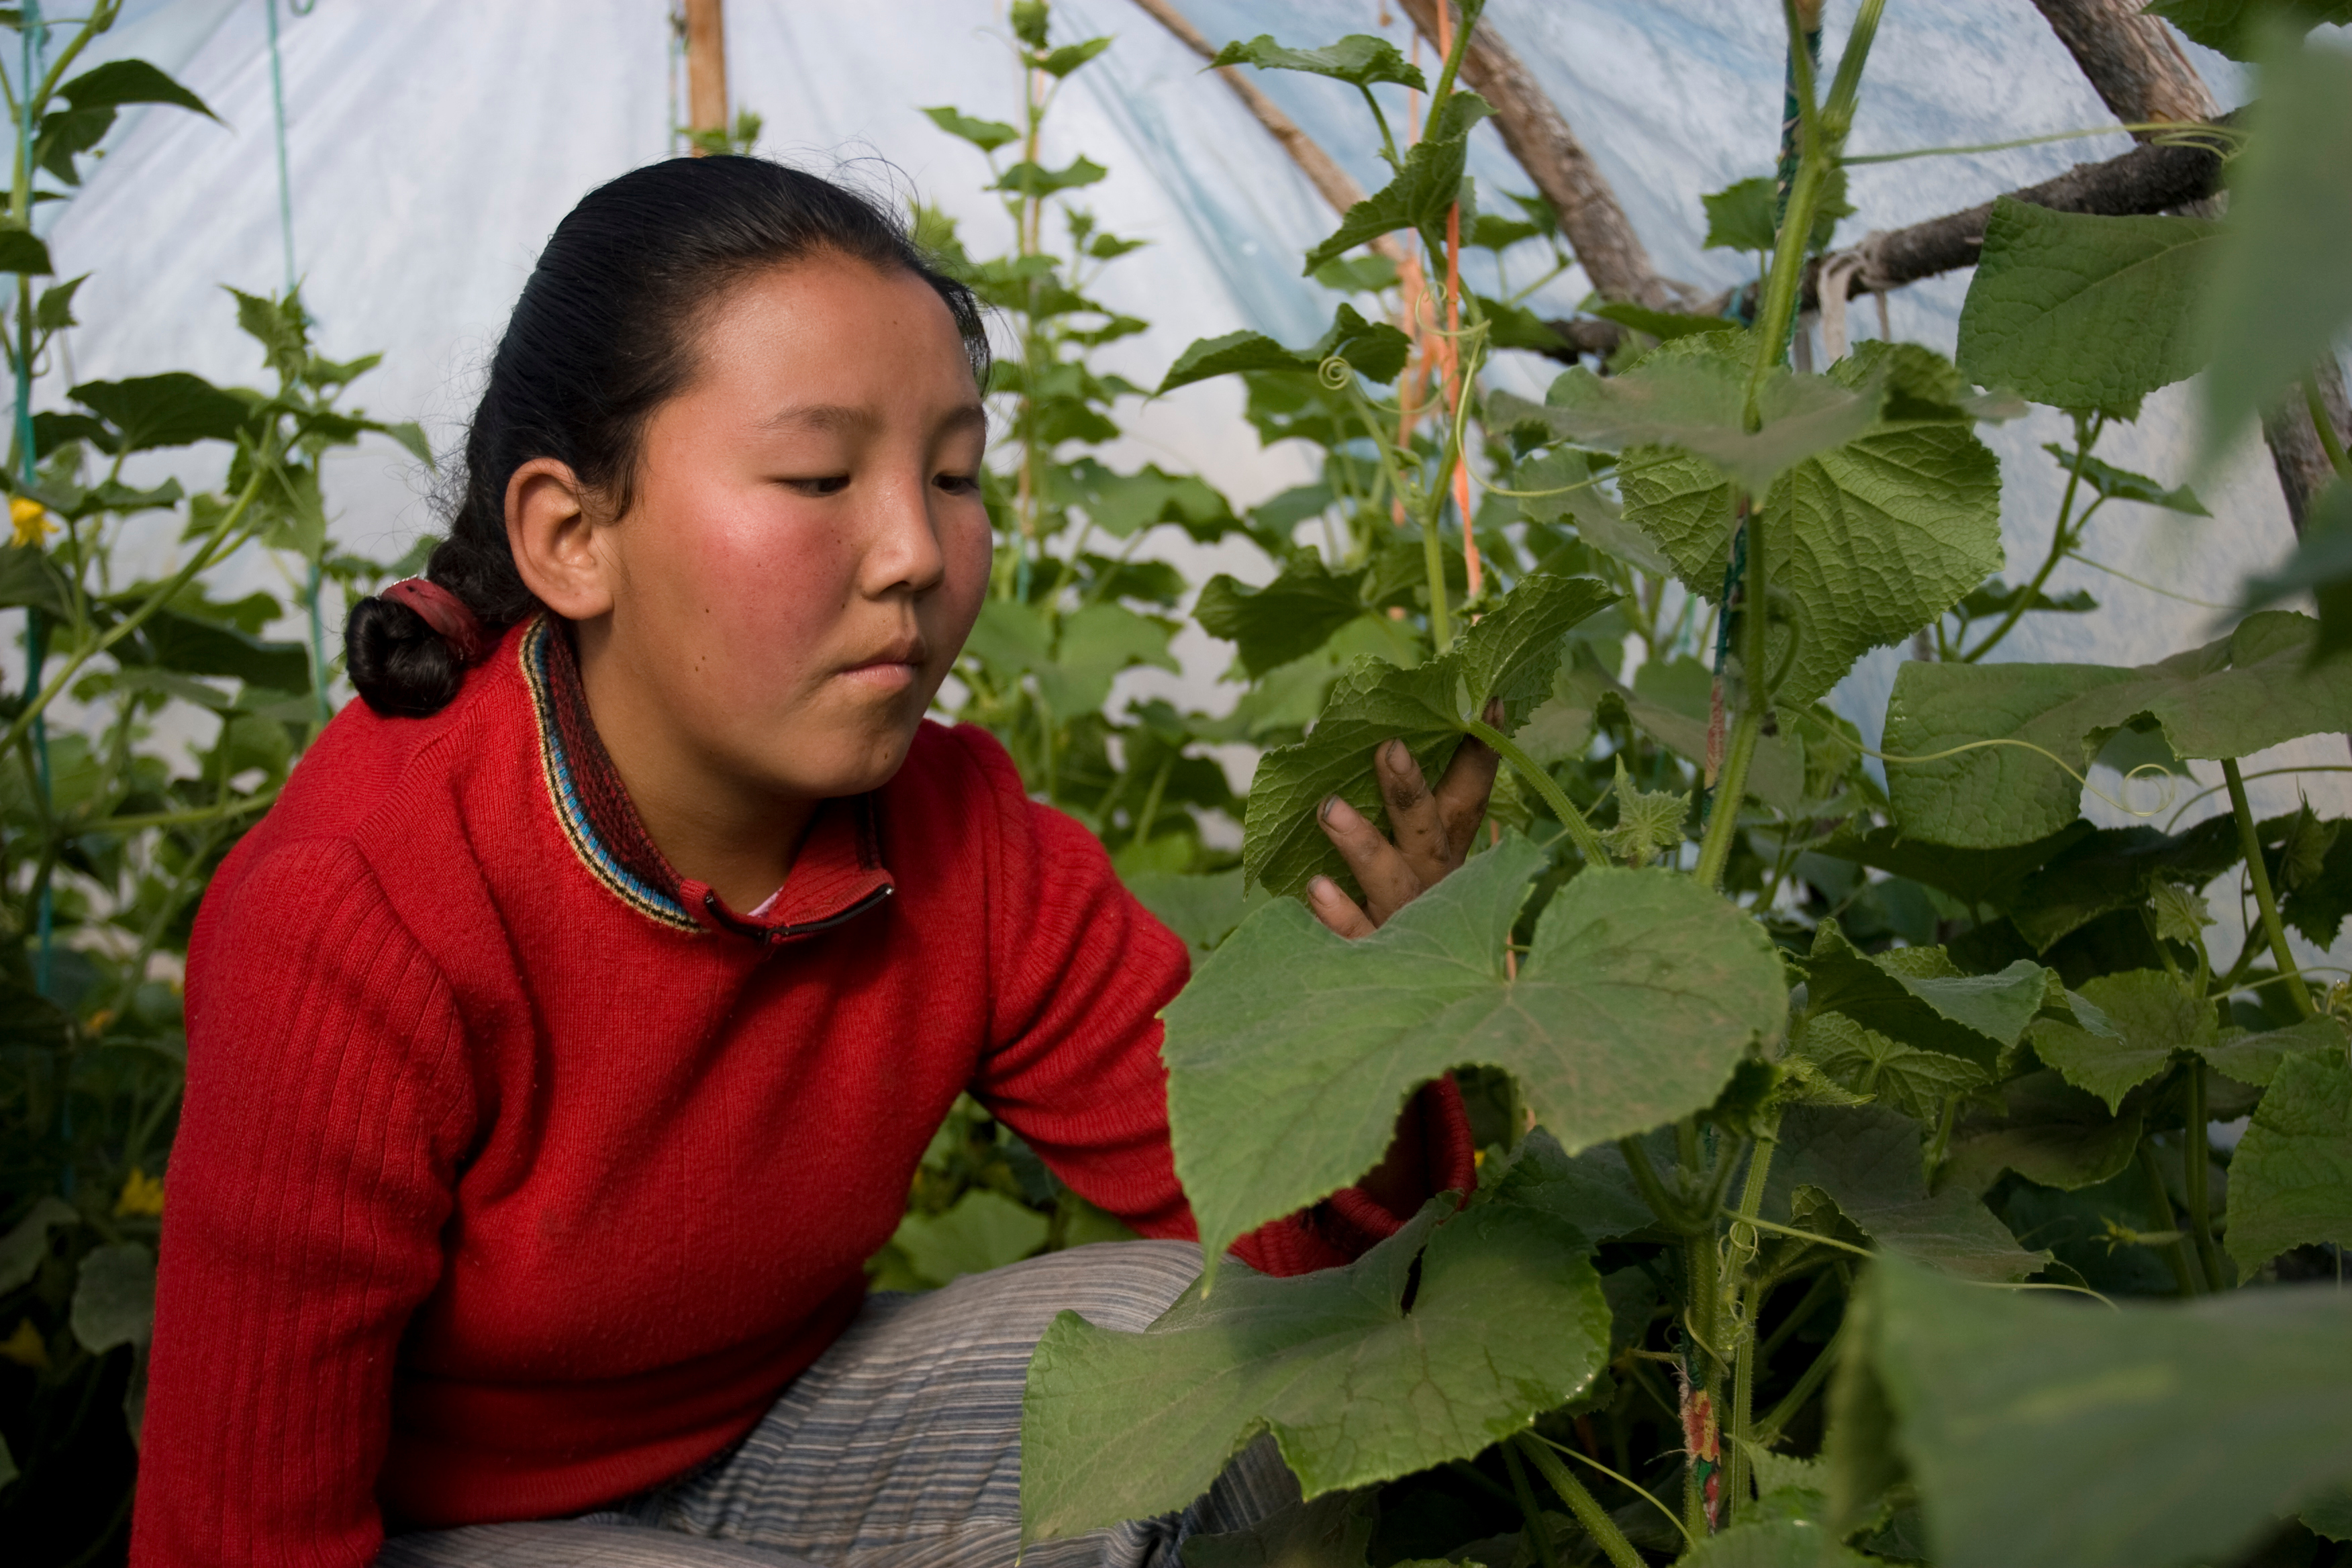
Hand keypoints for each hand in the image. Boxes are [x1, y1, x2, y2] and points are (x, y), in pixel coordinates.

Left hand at [1306, 702, 1503, 938]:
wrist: (1410, 998)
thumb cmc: (1407, 906)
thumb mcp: (1418, 856)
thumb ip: (1411, 808)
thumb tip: (1386, 732)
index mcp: (1450, 853)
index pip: (1469, 797)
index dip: (1481, 753)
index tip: (1486, 701)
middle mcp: (1436, 884)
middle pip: (1430, 833)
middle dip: (1411, 791)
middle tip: (1388, 748)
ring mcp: (1408, 922)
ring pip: (1391, 880)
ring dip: (1362, 843)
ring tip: (1329, 808)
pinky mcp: (1376, 957)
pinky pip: (1360, 937)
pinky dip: (1341, 915)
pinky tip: (1317, 888)